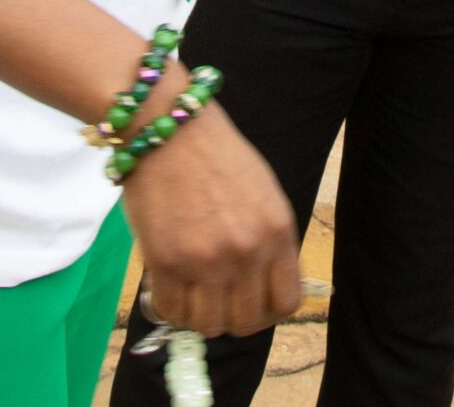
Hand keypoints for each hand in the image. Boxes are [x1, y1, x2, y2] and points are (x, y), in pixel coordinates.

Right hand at [120, 90, 303, 338]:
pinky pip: (172, 312)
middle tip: (216, 302)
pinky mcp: (166, 262)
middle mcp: (248, 251)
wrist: (168, 129)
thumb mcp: (263, 193)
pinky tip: (169, 288)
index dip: (269, 312)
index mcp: (278, 231)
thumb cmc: (216, 156)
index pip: (287, 302)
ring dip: (199, 317)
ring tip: (190, 295)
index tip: (252, 304)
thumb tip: (262, 285)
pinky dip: (170, 308)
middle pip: (247, 322)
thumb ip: (268, 240)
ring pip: (210, 325)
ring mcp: (206, 260)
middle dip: (232, 318)